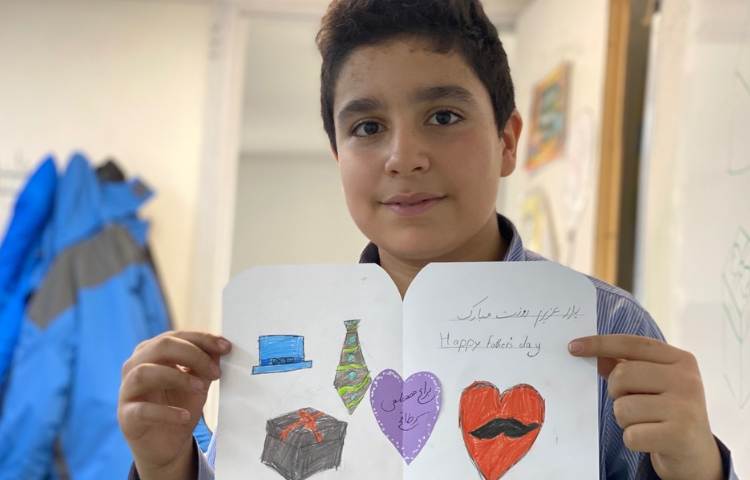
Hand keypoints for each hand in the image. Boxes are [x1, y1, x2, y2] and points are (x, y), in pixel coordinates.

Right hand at [118, 331, 231, 479]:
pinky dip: (165, 411)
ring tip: (201, 388)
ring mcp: (127, 391)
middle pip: (160, 347)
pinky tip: (184, 416)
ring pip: (144, 372)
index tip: (226, 347)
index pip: (176, 336)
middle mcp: (135, 366)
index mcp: (152, 352)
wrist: (165, 445)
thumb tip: (220, 347)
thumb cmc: (179, 406)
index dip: (202, 339)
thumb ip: (206, 364)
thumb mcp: (198, 382)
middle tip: (215, 372)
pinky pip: (142, 410)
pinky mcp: (126, 416)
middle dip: (193, 355)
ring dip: (177, 377)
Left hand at [568, 335, 722, 479]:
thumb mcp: (653, 384)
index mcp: (681, 360)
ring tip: (645, 423)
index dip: (600, 343)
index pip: (632, 344)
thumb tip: (596, 355)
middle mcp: (687, 380)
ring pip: (622, 407)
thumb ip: (627, 366)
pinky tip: (650, 439)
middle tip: (632, 402)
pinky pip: (631, 434)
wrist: (696, 454)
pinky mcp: (679, 435)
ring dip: (624, 419)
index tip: (573, 347)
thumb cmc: (667, 411)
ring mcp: (685, 407)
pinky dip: (632, 439)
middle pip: (621, 376)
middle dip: (616, 392)